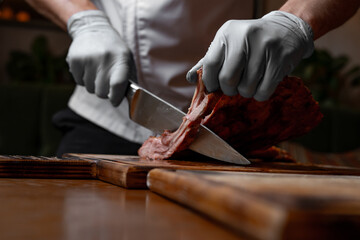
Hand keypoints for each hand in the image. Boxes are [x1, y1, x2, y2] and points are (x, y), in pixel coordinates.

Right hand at [67, 10, 134, 105]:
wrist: (93, 29)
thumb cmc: (114, 50)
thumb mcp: (127, 60)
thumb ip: (129, 79)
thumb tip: (133, 100)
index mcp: (121, 58)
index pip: (117, 84)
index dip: (115, 97)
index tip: (115, 101)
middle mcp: (104, 57)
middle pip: (102, 92)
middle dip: (104, 91)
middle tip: (105, 80)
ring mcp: (88, 58)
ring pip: (90, 89)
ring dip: (93, 85)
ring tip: (96, 70)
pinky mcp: (75, 60)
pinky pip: (79, 82)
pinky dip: (83, 79)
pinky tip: (87, 67)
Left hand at [187, 11, 313, 100]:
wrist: (285, 30)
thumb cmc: (250, 43)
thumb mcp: (228, 45)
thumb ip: (209, 61)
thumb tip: (190, 78)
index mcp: (227, 33)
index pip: (211, 64)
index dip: (210, 82)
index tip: (214, 88)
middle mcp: (244, 37)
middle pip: (228, 78)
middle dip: (229, 90)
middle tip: (233, 88)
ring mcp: (264, 46)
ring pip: (247, 87)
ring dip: (246, 92)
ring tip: (249, 84)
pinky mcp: (280, 58)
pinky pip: (264, 90)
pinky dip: (260, 94)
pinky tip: (261, 85)